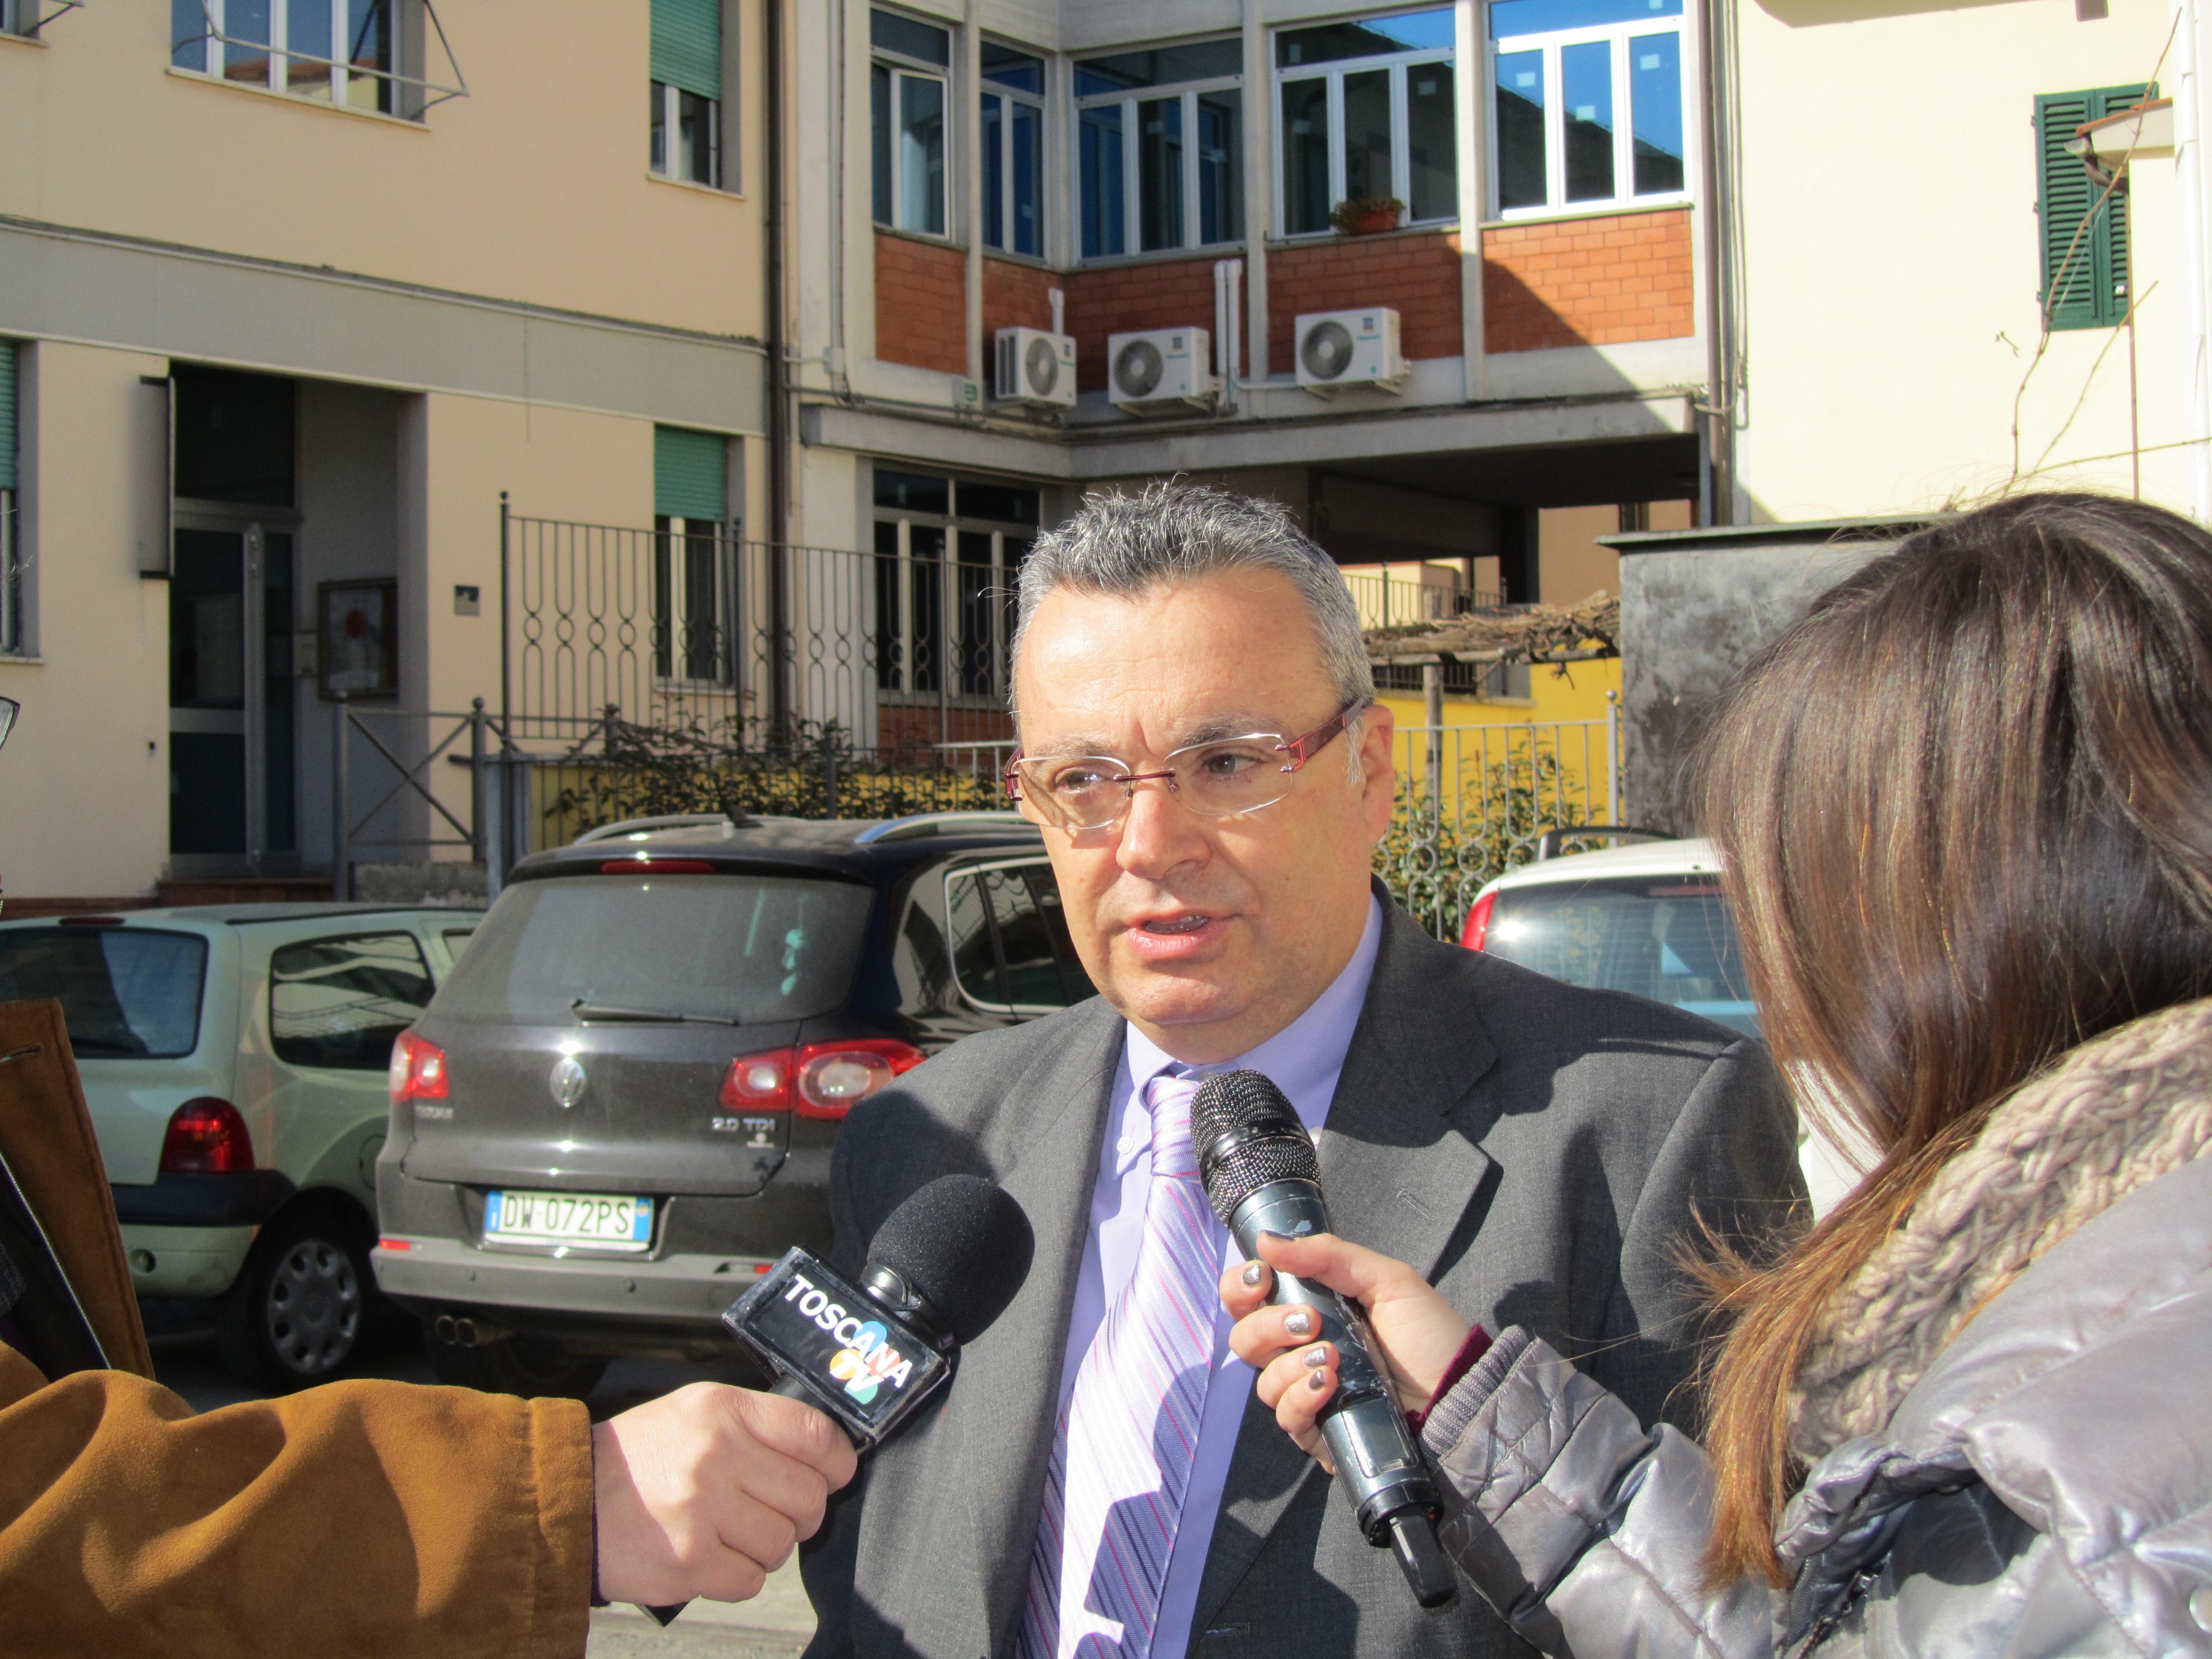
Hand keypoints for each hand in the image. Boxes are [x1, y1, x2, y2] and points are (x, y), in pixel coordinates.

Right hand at [592, 1382, 858, 1604]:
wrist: (569, 1498)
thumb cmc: (639, 1458)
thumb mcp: (696, 1411)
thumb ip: (755, 1424)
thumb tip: (820, 1451)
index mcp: (724, 1411)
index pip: (814, 1434)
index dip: (837, 1459)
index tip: (835, 1472)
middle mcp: (717, 1455)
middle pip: (808, 1495)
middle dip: (802, 1511)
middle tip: (776, 1510)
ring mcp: (703, 1510)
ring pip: (783, 1542)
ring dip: (767, 1546)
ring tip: (733, 1533)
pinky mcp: (690, 1561)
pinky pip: (750, 1579)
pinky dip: (737, 1575)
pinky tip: (711, 1556)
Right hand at [1221, 1232, 1470, 1471]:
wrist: (1461, 1395)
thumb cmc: (1429, 1335)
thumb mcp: (1386, 1280)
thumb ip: (1328, 1255)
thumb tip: (1266, 1239)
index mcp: (1312, 1310)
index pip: (1250, 1299)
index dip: (1241, 1287)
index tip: (1261, 1277)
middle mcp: (1302, 1352)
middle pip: (1245, 1340)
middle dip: (1265, 1325)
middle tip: (1308, 1321)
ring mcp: (1309, 1394)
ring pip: (1262, 1382)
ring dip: (1288, 1366)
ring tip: (1331, 1358)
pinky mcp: (1321, 1432)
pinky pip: (1287, 1419)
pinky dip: (1299, 1400)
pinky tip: (1329, 1388)